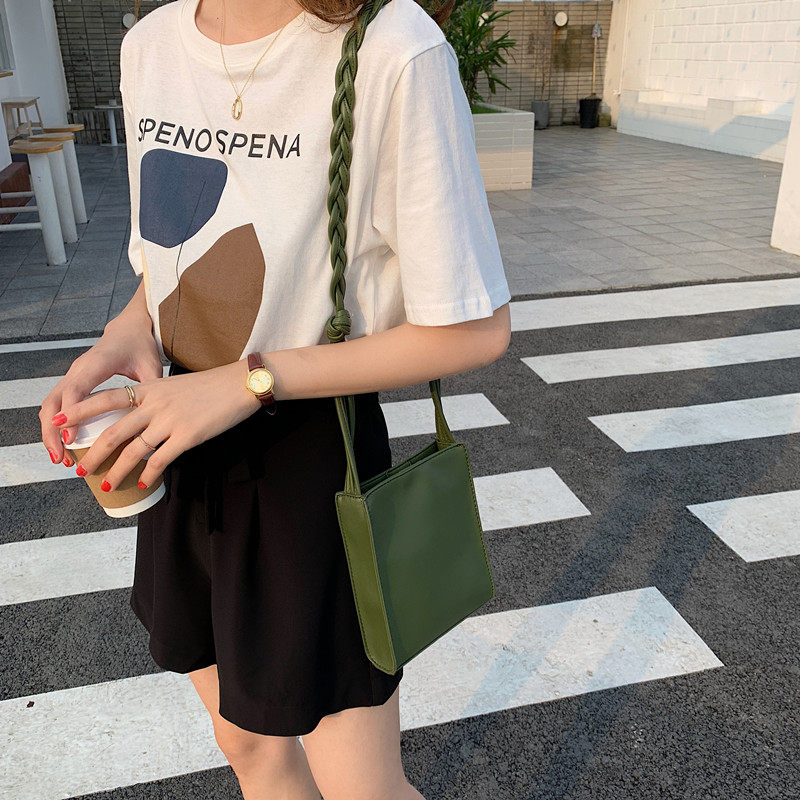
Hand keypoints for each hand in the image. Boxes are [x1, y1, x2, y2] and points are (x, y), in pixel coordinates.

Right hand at [40, 315, 161, 466]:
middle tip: (60, 458)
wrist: (129, 329)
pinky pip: (57, 404)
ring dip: (50, 431)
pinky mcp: (73, 381)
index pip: (76, 390)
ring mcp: (73, 375)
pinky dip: (55, 424)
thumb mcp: (151, 366)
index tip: (70, 438)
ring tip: (59, 457)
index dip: (71, 415)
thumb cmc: (141, 346)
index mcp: (97, 363)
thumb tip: (155, 421)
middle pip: (54, 401)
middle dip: (52, 431)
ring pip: (51, 404)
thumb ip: (152, 390)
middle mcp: (79, 369)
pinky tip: (63, 444)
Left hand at [51, 359, 261, 490]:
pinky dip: (148, 475)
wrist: (240, 383)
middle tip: (79, 469)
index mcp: (150, 389)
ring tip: (104, 485)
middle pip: (113, 432)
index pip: (106, 399)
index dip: (79, 411)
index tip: (59, 423)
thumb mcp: (176, 386)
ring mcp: (170, 421)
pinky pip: (160, 460)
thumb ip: (156, 400)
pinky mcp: (188, 436)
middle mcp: (155, 404)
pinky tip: (142, 484)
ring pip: (132, 451)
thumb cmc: (212, 385)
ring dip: (115, 472)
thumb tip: (142, 421)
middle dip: (92, 454)